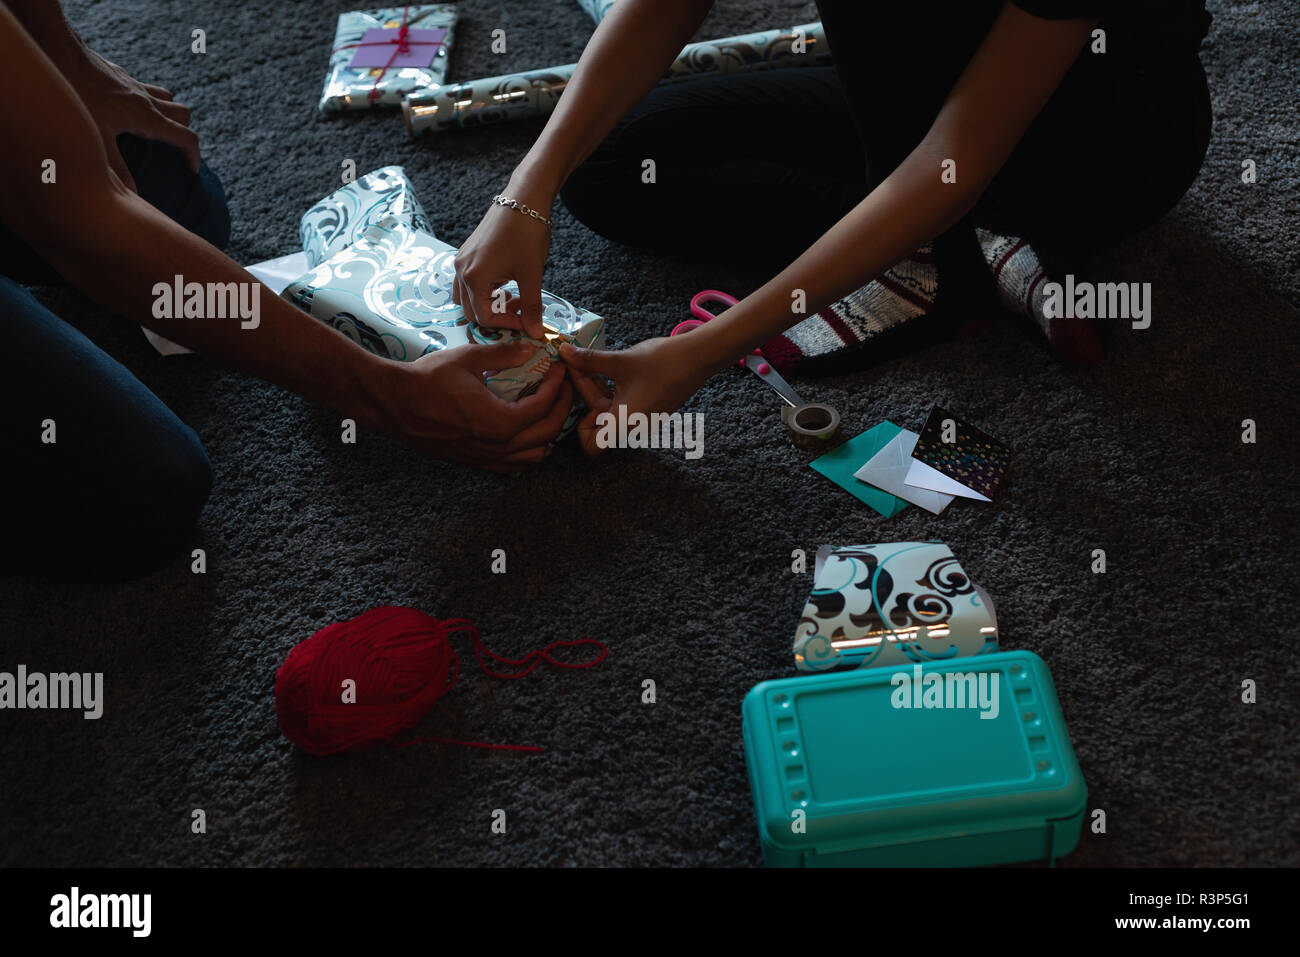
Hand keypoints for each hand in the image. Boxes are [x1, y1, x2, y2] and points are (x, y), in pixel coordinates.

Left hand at [66, 48, 198, 192]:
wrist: (65, 55)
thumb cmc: (82, 96)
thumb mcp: (99, 137)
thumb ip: (117, 167)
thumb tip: (132, 195)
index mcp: (149, 118)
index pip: (186, 138)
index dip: (194, 156)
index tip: (192, 170)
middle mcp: (148, 101)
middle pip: (183, 115)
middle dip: (184, 132)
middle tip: (173, 148)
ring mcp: (136, 87)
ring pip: (168, 98)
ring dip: (169, 113)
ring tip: (154, 129)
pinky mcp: (122, 77)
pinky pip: (145, 89)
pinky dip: (147, 100)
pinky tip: (127, 109)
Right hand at [371, 341, 573, 471]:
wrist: (394, 404)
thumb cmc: (428, 380)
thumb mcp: (468, 359)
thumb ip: (503, 355)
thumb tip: (530, 348)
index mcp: (500, 422)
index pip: (544, 406)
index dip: (557, 386)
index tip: (560, 369)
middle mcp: (498, 446)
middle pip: (547, 433)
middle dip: (562, 407)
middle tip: (564, 387)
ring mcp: (486, 458)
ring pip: (534, 456)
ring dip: (549, 434)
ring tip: (550, 410)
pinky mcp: (475, 462)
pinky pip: (513, 465)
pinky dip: (528, 451)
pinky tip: (527, 434)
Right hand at [452, 185, 552, 339]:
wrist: (523, 198)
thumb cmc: (527, 233)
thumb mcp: (532, 274)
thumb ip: (531, 307)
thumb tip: (536, 333)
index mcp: (474, 277)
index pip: (484, 317)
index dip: (507, 324)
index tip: (528, 321)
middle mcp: (461, 270)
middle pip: (471, 310)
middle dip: (497, 316)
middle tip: (521, 310)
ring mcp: (461, 260)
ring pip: (467, 297)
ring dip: (488, 304)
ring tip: (513, 297)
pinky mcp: (467, 253)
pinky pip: (468, 282)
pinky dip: (484, 290)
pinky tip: (505, 283)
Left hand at [560, 336, 709, 457]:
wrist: (699, 357)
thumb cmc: (663, 362)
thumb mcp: (621, 361)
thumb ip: (589, 360)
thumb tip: (563, 351)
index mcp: (625, 423)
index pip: (591, 447)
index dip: (580, 428)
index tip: (579, 398)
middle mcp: (633, 427)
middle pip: (597, 421)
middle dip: (583, 393)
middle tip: (573, 363)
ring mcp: (641, 418)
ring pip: (608, 409)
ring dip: (595, 386)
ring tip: (587, 360)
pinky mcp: (648, 407)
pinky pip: (621, 403)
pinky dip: (610, 386)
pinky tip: (606, 364)